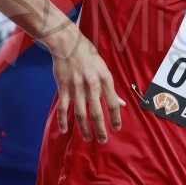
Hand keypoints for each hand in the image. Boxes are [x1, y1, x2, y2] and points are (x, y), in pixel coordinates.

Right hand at [51, 25, 123, 142]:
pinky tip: (65, 130)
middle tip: (103, 140)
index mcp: (105, 78)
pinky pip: (63, 107)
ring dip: (84, 128)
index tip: (117, 128)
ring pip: (81, 113)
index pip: (113, 103)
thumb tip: (122, 104)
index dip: (116, 118)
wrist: (68, 43)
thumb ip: (111, 89)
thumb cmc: (89, 57)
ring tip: (88, 138)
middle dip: (101, 129)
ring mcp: (76, 86)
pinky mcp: (63, 86)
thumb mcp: (104, 70)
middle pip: (97, 112)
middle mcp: (92, 84)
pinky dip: (63, 120)